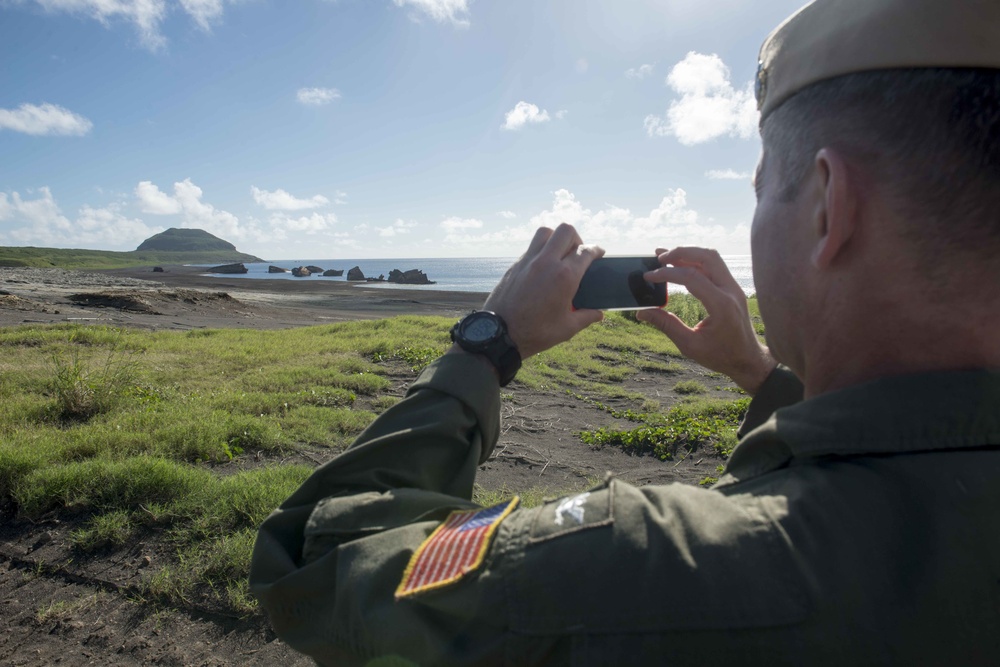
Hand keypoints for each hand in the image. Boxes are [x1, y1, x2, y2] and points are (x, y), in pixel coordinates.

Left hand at [481, 224, 603, 358]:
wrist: (500, 333)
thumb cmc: (536, 332)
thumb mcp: (567, 328)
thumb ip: (586, 317)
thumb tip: (599, 314)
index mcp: (565, 276)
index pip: (585, 251)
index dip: (596, 250)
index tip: (599, 253)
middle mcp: (547, 262)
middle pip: (566, 231)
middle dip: (577, 238)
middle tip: (577, 253)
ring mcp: (529, 261)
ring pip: (546, 232)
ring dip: (556, 238)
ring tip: (559, 253)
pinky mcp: (515, 265)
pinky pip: (532, 246)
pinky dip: (541, 249)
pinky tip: (543, 265)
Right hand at [636, 247, 775, 394]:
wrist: (748, 359)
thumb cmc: (721, 356)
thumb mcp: (690, 345)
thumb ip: (666, 325)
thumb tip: (642, 313)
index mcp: (721, 305)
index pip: (692, 277)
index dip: (667, 274)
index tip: (649, 276)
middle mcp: (730, 291)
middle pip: (706, 257)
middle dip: (680, 253)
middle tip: (658, 257)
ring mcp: (734, 288)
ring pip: (712, 258)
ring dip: (688, 253)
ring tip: (666, 257)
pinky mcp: (732, 288)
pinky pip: (714, 267)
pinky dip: (696, 262)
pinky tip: (680, 266)